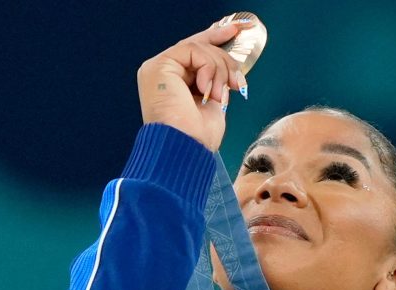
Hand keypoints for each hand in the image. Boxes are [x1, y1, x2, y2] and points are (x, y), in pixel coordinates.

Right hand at [137, 20, 249, 150]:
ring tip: (219, 95)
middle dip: (223, 56)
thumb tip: (230, 71)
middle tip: (238, 80)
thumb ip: (216, 82)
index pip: (193, 53)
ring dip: (219, 70)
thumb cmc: (197, 138)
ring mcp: (157, 69)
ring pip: (198, 48)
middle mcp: (160, 73)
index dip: (214, 39)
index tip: (234, 33)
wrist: (186, 150)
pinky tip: (207, 90)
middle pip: (197, 47)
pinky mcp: (158, 66)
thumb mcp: (213, 103)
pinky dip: (208, 68)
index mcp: (170, 83)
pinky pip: (192, 50)